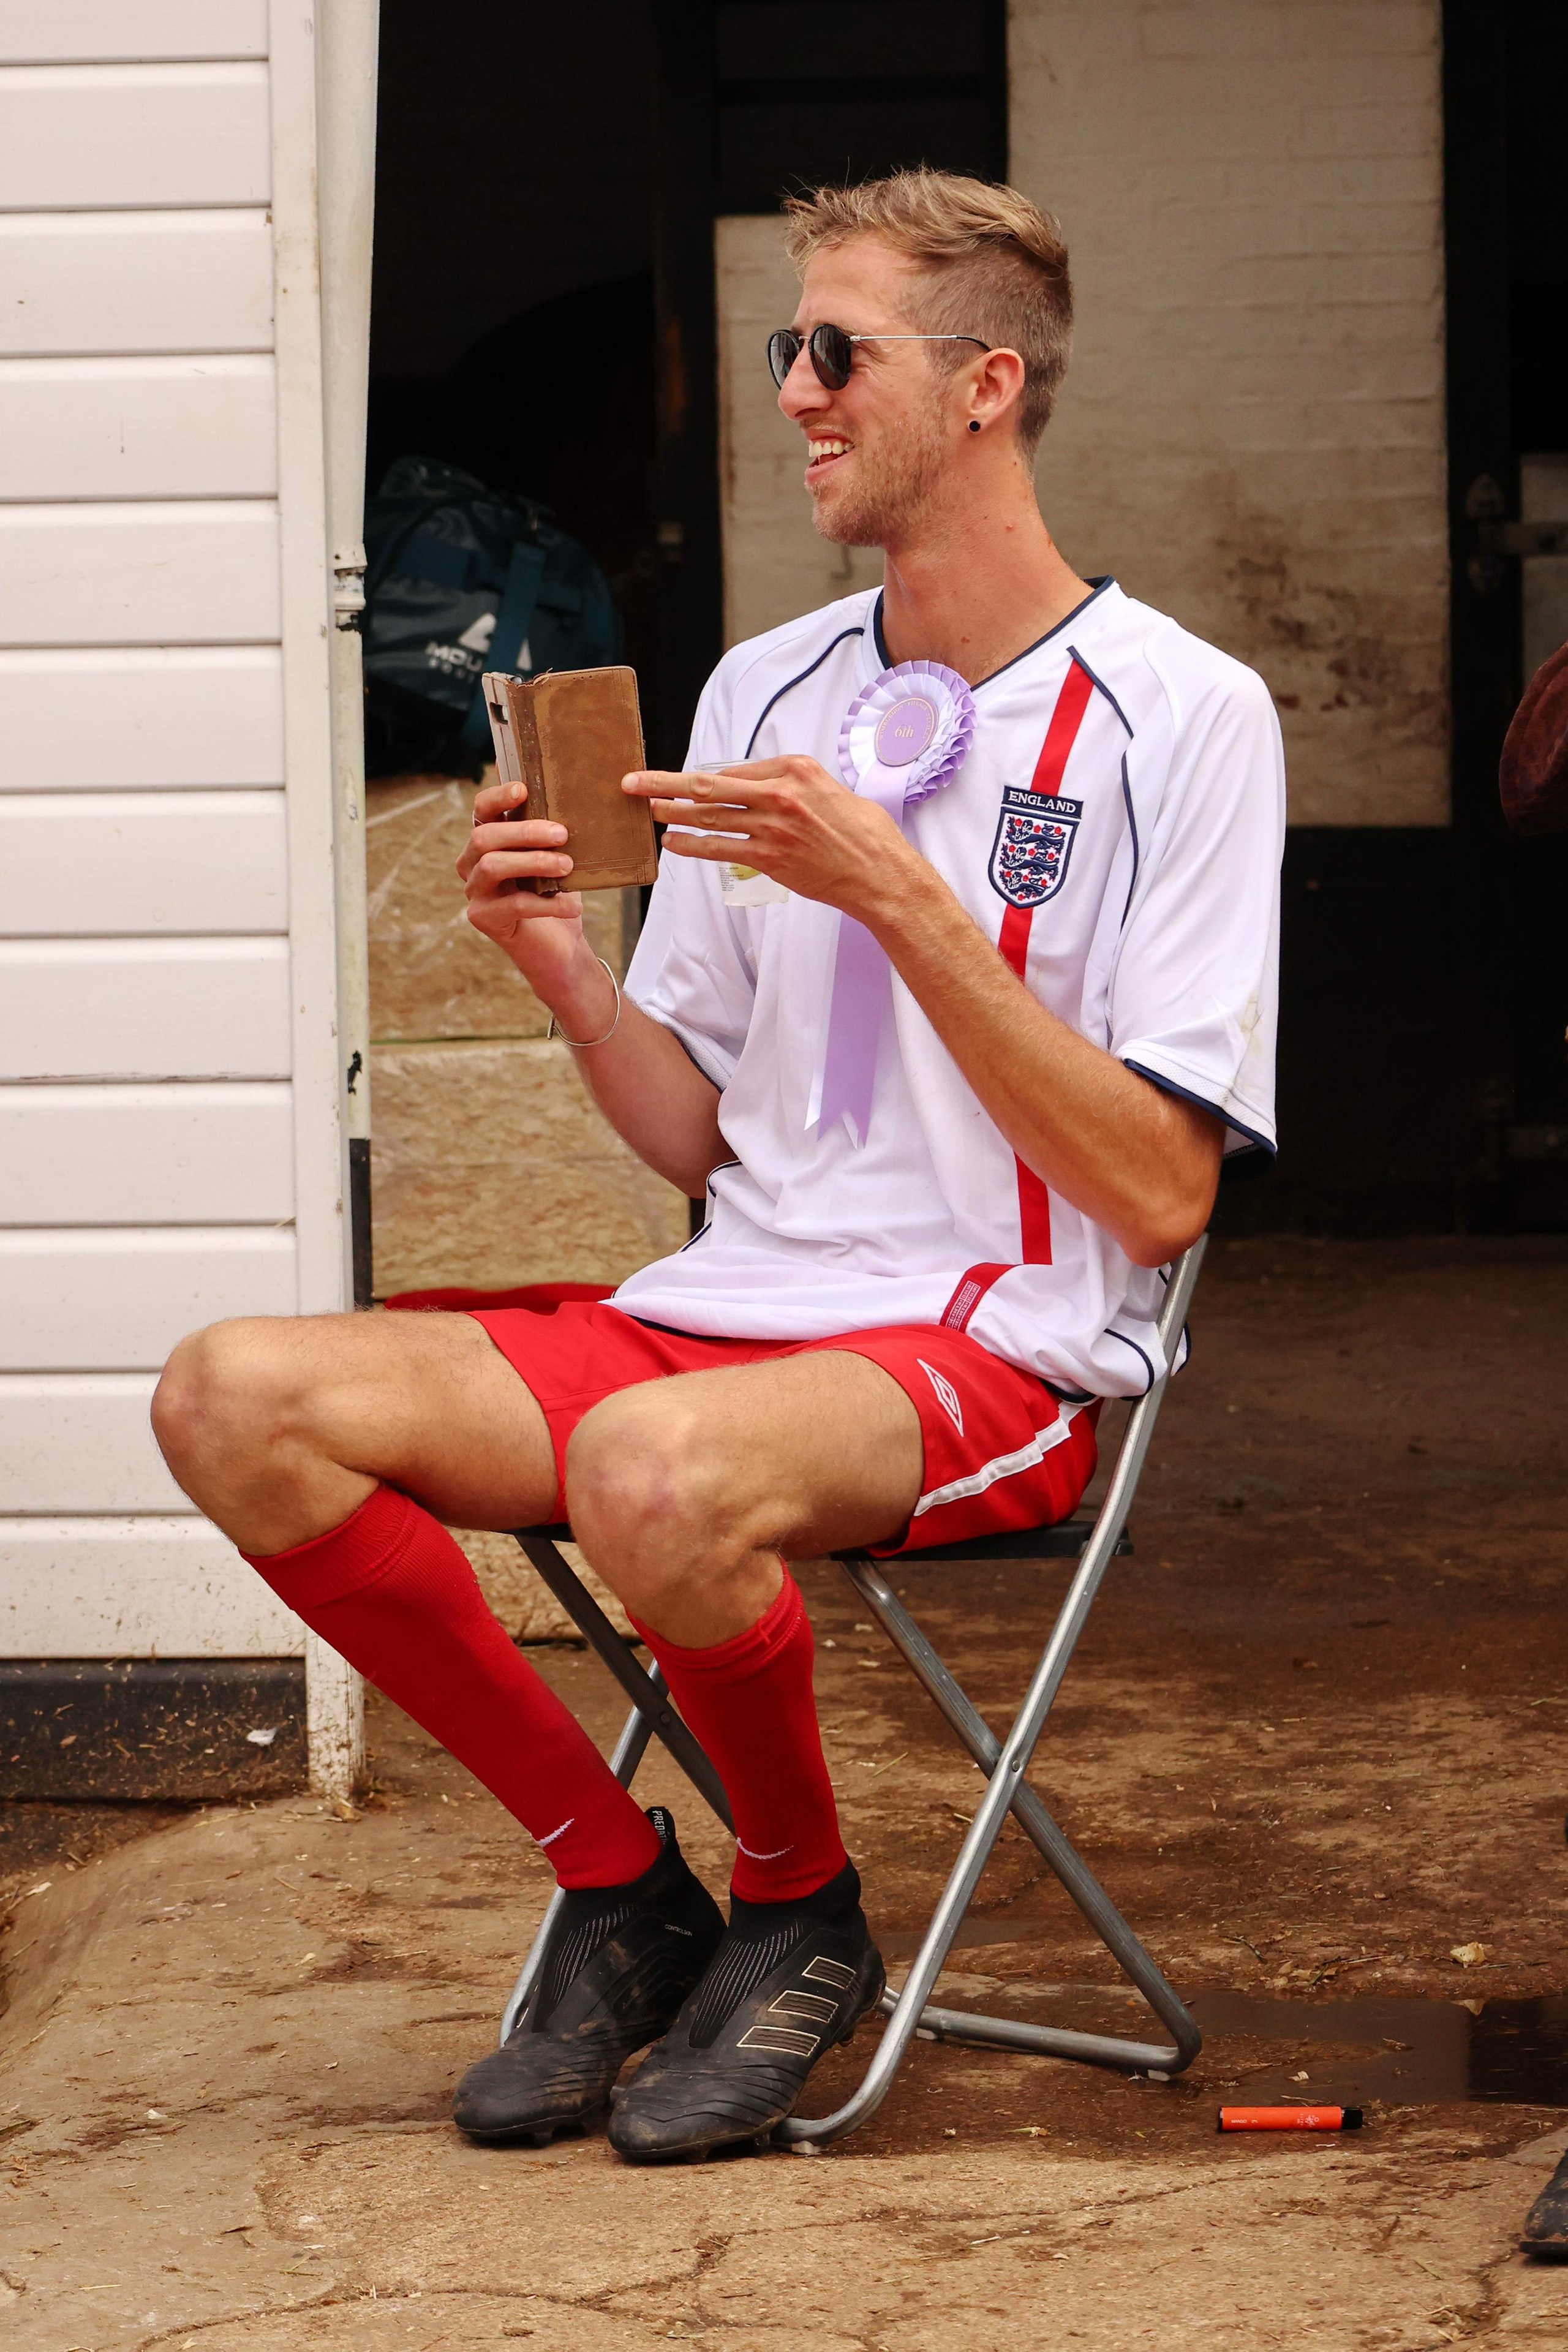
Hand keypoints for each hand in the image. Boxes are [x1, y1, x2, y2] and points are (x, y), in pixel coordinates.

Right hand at [456, 774, 584, 989]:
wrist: (559, 946)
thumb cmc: (556, 893)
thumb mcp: (555, 856)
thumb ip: (550, 831)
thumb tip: (569, 798)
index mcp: (486, 841)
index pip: (481, 810)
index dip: (497, 797)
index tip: (523, 789)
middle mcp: (472, 864)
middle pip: (484, 837)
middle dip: (524, 832)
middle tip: (562, 834)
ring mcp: (474, 893)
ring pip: (492, 866)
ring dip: (534, 862)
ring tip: (567, 866)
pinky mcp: (483, 919)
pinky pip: (514, 904)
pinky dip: (548, 903)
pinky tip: (573, 906)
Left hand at [623, 754, 923, 923]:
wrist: (881, 874)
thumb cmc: (865, 834)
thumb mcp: (833, 791)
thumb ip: (798, 785)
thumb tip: (768, 787)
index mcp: (797, 769)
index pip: (739, 769)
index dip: (708, 778)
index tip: (686, 782)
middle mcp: (780, 793)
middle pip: (710, 784)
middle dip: (665, 783)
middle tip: (632, 781)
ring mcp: (772, 827)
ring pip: (710, 816)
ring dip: (673, 812)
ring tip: (646, 809)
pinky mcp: (770, 858)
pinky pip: (721, 849)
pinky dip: (692, 845)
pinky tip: (671, 842)